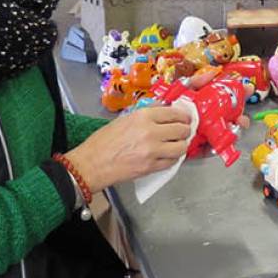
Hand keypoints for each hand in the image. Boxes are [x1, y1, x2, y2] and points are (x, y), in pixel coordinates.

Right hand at [65, 106, 192, 191]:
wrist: (91, 164)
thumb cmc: (103, 142)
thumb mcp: (124, 119)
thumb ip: (146, 114)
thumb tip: (164, 110)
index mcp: (143, 117)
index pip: (175, 113)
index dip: (184, 116)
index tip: (186, 118)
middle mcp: (150, 132)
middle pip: (182, 129)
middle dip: (185, 130)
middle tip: (182, 132)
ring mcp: (152, 151)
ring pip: (181, 147)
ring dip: (181, 146)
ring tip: (176, 145)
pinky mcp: (151, 167)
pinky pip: (172, 162)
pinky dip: (172, 159)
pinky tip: (167, 156)